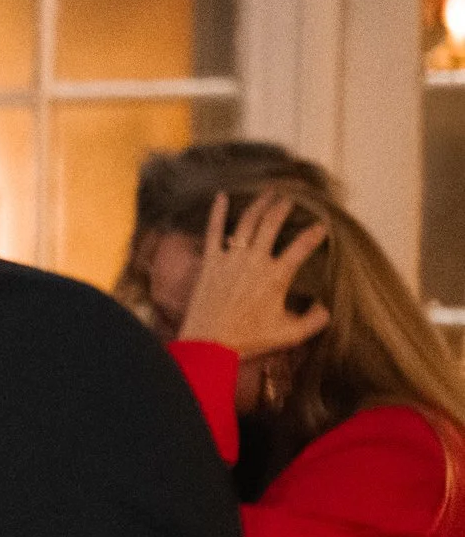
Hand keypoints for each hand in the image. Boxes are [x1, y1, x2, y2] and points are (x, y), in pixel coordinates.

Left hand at [176, 191, 329, 357]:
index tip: (323, 226)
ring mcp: (230, 259)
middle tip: (291, 198)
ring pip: (247, 222)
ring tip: (270, 193)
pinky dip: (217, 212)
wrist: (208, 344)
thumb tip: (328, 307)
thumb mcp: (290, 335)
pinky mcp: (210, 262)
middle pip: (272, 224)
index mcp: (277, 276)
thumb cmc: (249, 340)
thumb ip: (315, 321)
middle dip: (284, 207)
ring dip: (259, 205)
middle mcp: (254, 262)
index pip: (302, 247)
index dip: (315, 233)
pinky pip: (213, 231)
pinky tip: (221, 196)